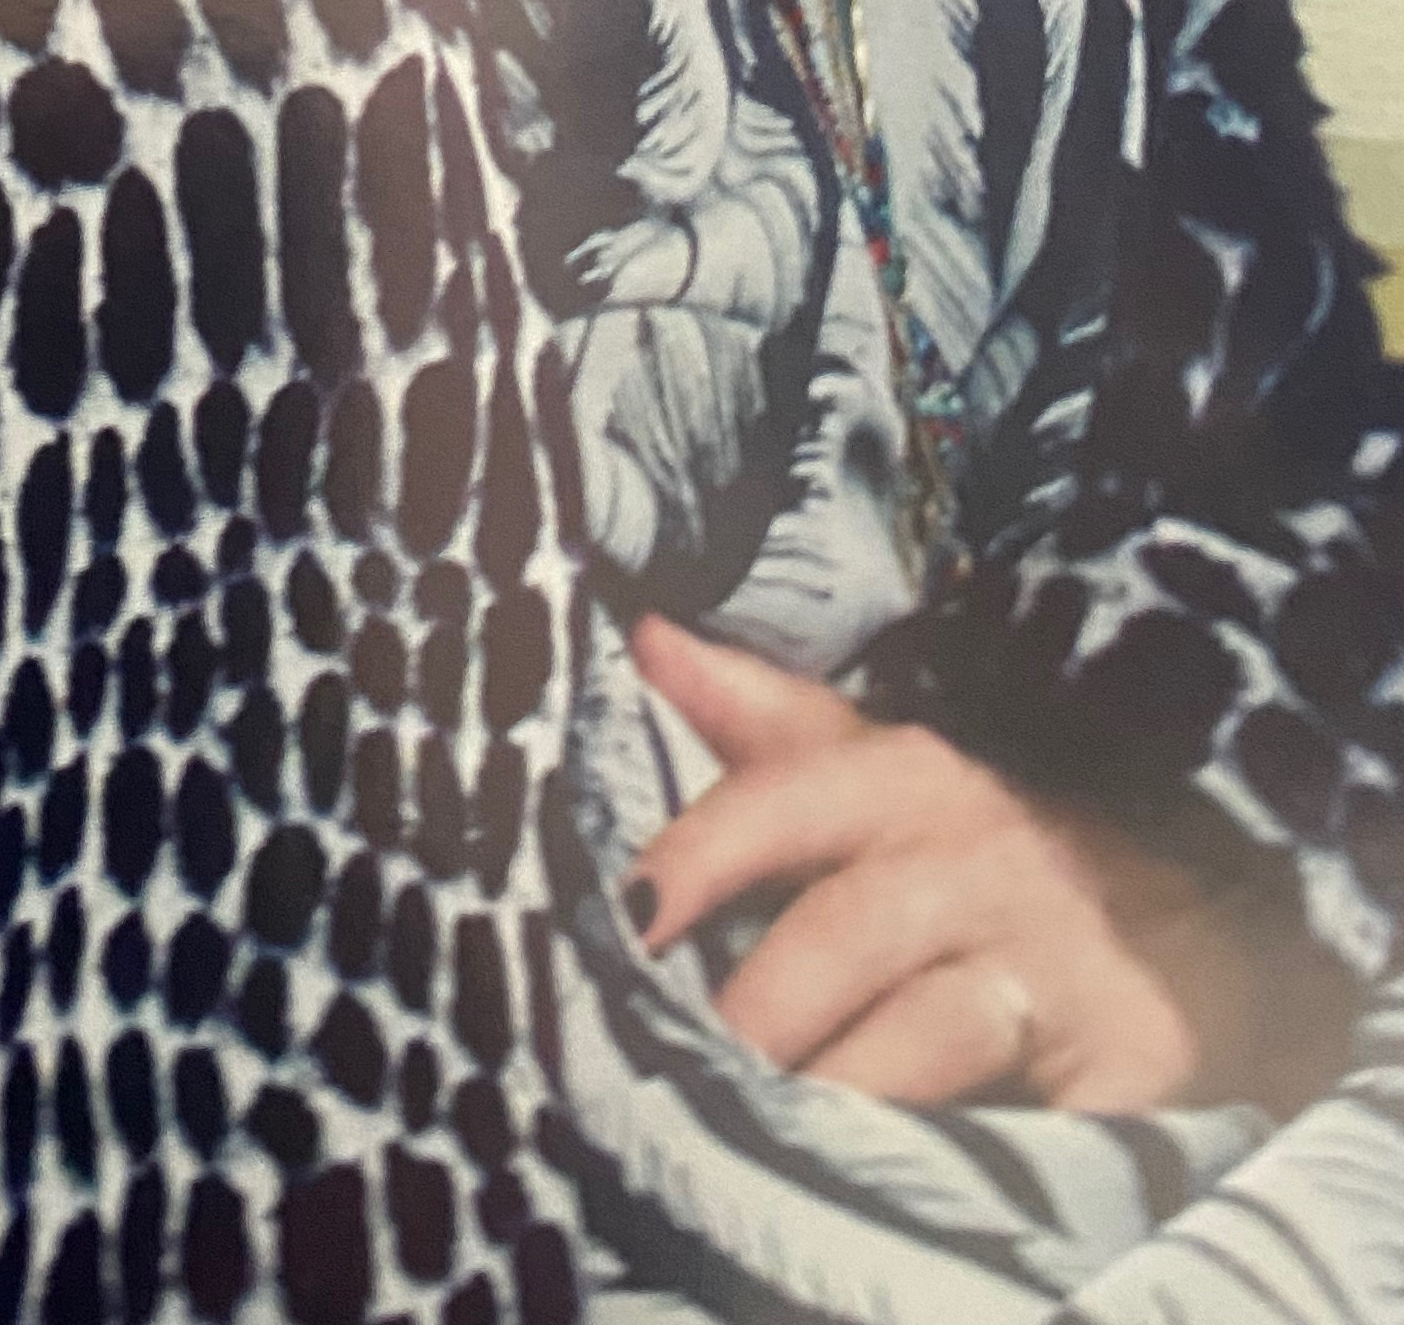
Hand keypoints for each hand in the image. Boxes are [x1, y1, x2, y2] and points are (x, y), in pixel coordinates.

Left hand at [624, 614, 1354, 1113]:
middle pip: (845, 931)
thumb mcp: (881, 772)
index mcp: (909, 774)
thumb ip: (762, 720)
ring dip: (838, 1090)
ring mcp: (1063, 959)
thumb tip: (649, 636)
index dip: (698, 856)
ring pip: (929, 1031)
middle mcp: (985, 852)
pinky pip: (1025, 1122)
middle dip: (756, 1011)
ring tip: (764, 1140)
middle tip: (683, 1075)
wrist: (1192, 924)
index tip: (625, 923)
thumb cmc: (983, 853)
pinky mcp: (1131, 1060)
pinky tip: (889, 1181)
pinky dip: (953, 1156)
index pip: (781, 797)